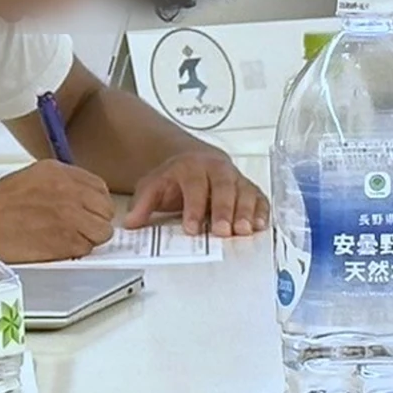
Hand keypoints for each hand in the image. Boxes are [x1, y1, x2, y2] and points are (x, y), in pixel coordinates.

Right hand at [0, 159, 114, 261]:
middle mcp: (70, 191)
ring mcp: (71, 216)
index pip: (99, 188)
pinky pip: (87, 249)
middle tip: (81, 227)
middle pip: (106, 210)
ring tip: (70, 238)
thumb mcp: (33, 177)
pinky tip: (59, 247)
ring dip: (90, 237)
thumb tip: (80, 196)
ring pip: (102, 231)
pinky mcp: (66, 241)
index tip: (89, 211)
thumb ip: (61, 183)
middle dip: (96, 220)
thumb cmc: (0, 203)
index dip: (96, 203)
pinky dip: (76, 251)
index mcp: (61, 172)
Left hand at [126, 148, 269, 237]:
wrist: (194, 161)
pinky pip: (259, 197)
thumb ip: (142, 204)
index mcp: (191, 168)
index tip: (192, 228)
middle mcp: (216, 170)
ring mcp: (235, 178)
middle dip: (224, 210)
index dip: (194, 207)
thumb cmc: (176, 178)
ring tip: (244, 231)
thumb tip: (130, 222)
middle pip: (224, 187)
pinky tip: (260, 226)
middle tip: (223, 231)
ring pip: (244, 192)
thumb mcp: (153, 186)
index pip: (194, 186)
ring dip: (246, 212)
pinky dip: (262, 211)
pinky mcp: (248, 188)